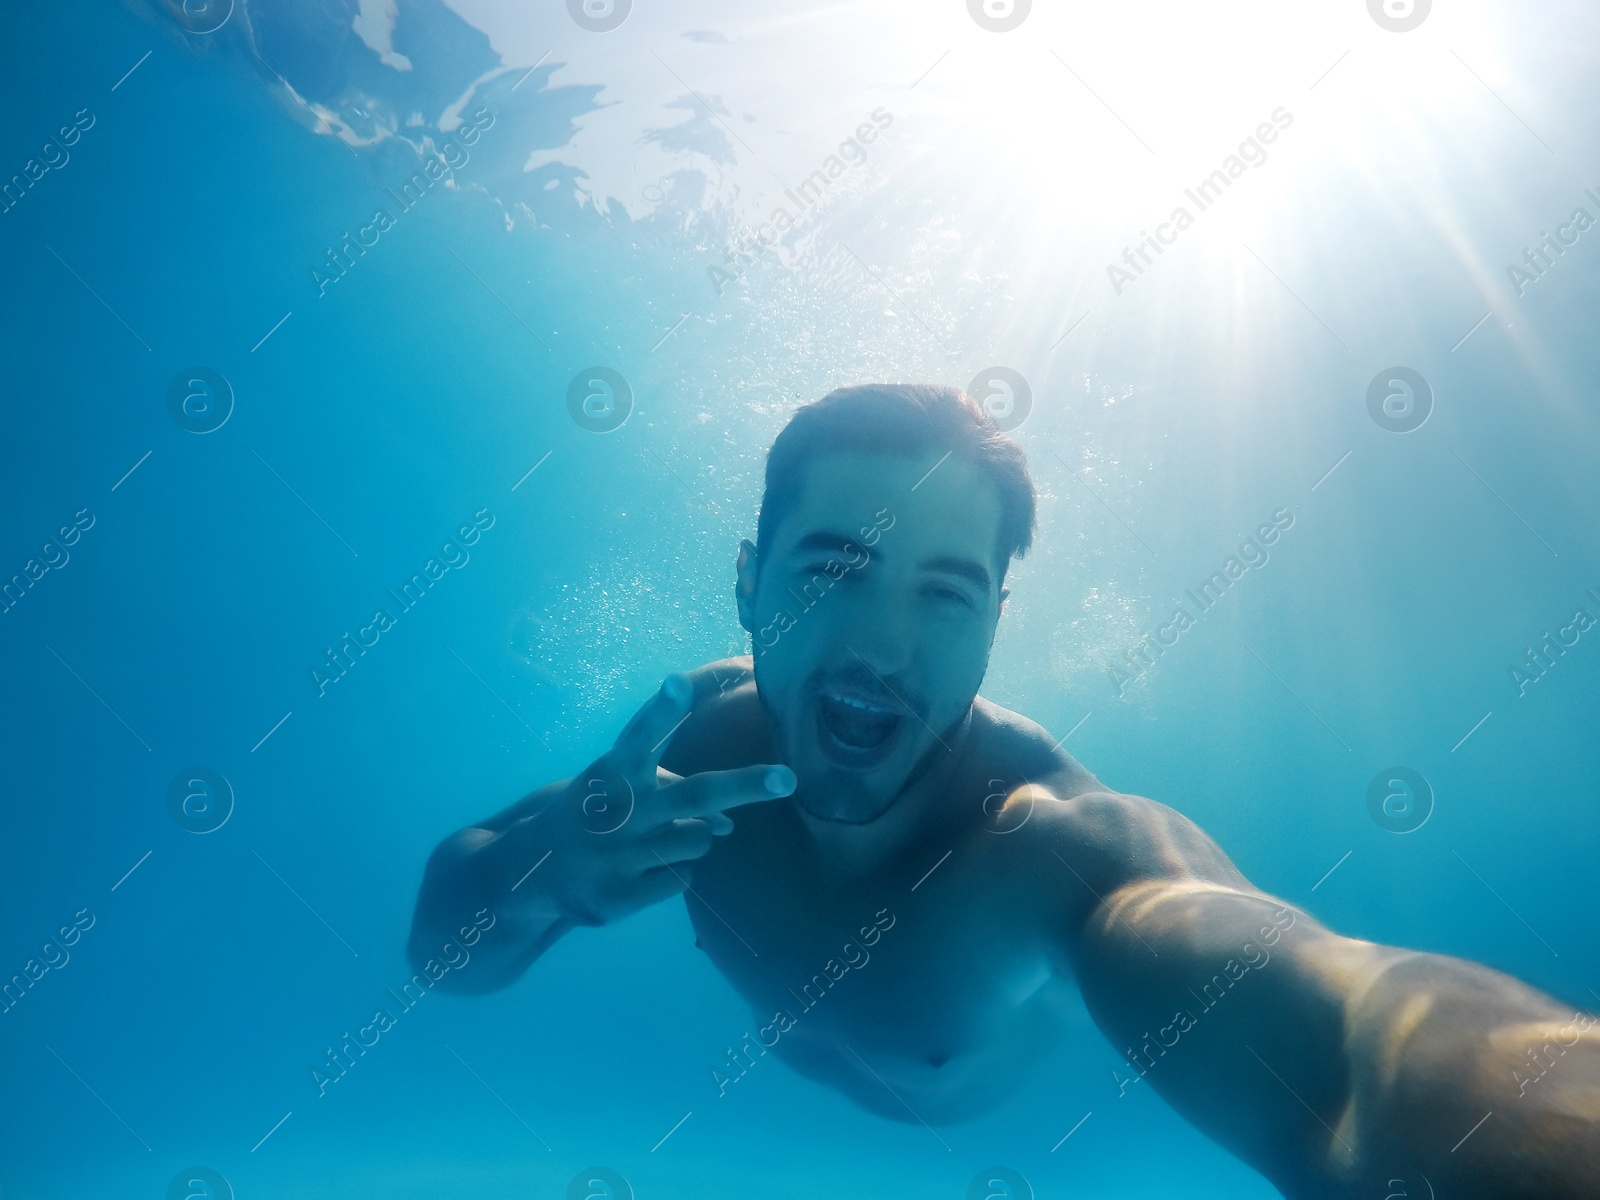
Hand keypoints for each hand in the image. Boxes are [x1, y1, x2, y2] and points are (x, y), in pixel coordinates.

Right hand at [537, 673, 794, 925]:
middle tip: (789, 779)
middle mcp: (614, 810)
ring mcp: (616, 856)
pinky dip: (672, 871)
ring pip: (699, 840)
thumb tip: (728, 826)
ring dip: (692, 837)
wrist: (534, 870)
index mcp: (612, 771)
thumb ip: (675, 790)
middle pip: (694, 796)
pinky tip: (638, 870)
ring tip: (648, 838)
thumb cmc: (596, 810)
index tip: (678, 681)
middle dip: (745, 785)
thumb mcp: (623, 787)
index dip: (661, 710)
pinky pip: (682, 877)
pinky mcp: (618, 896)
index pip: (639, 735)